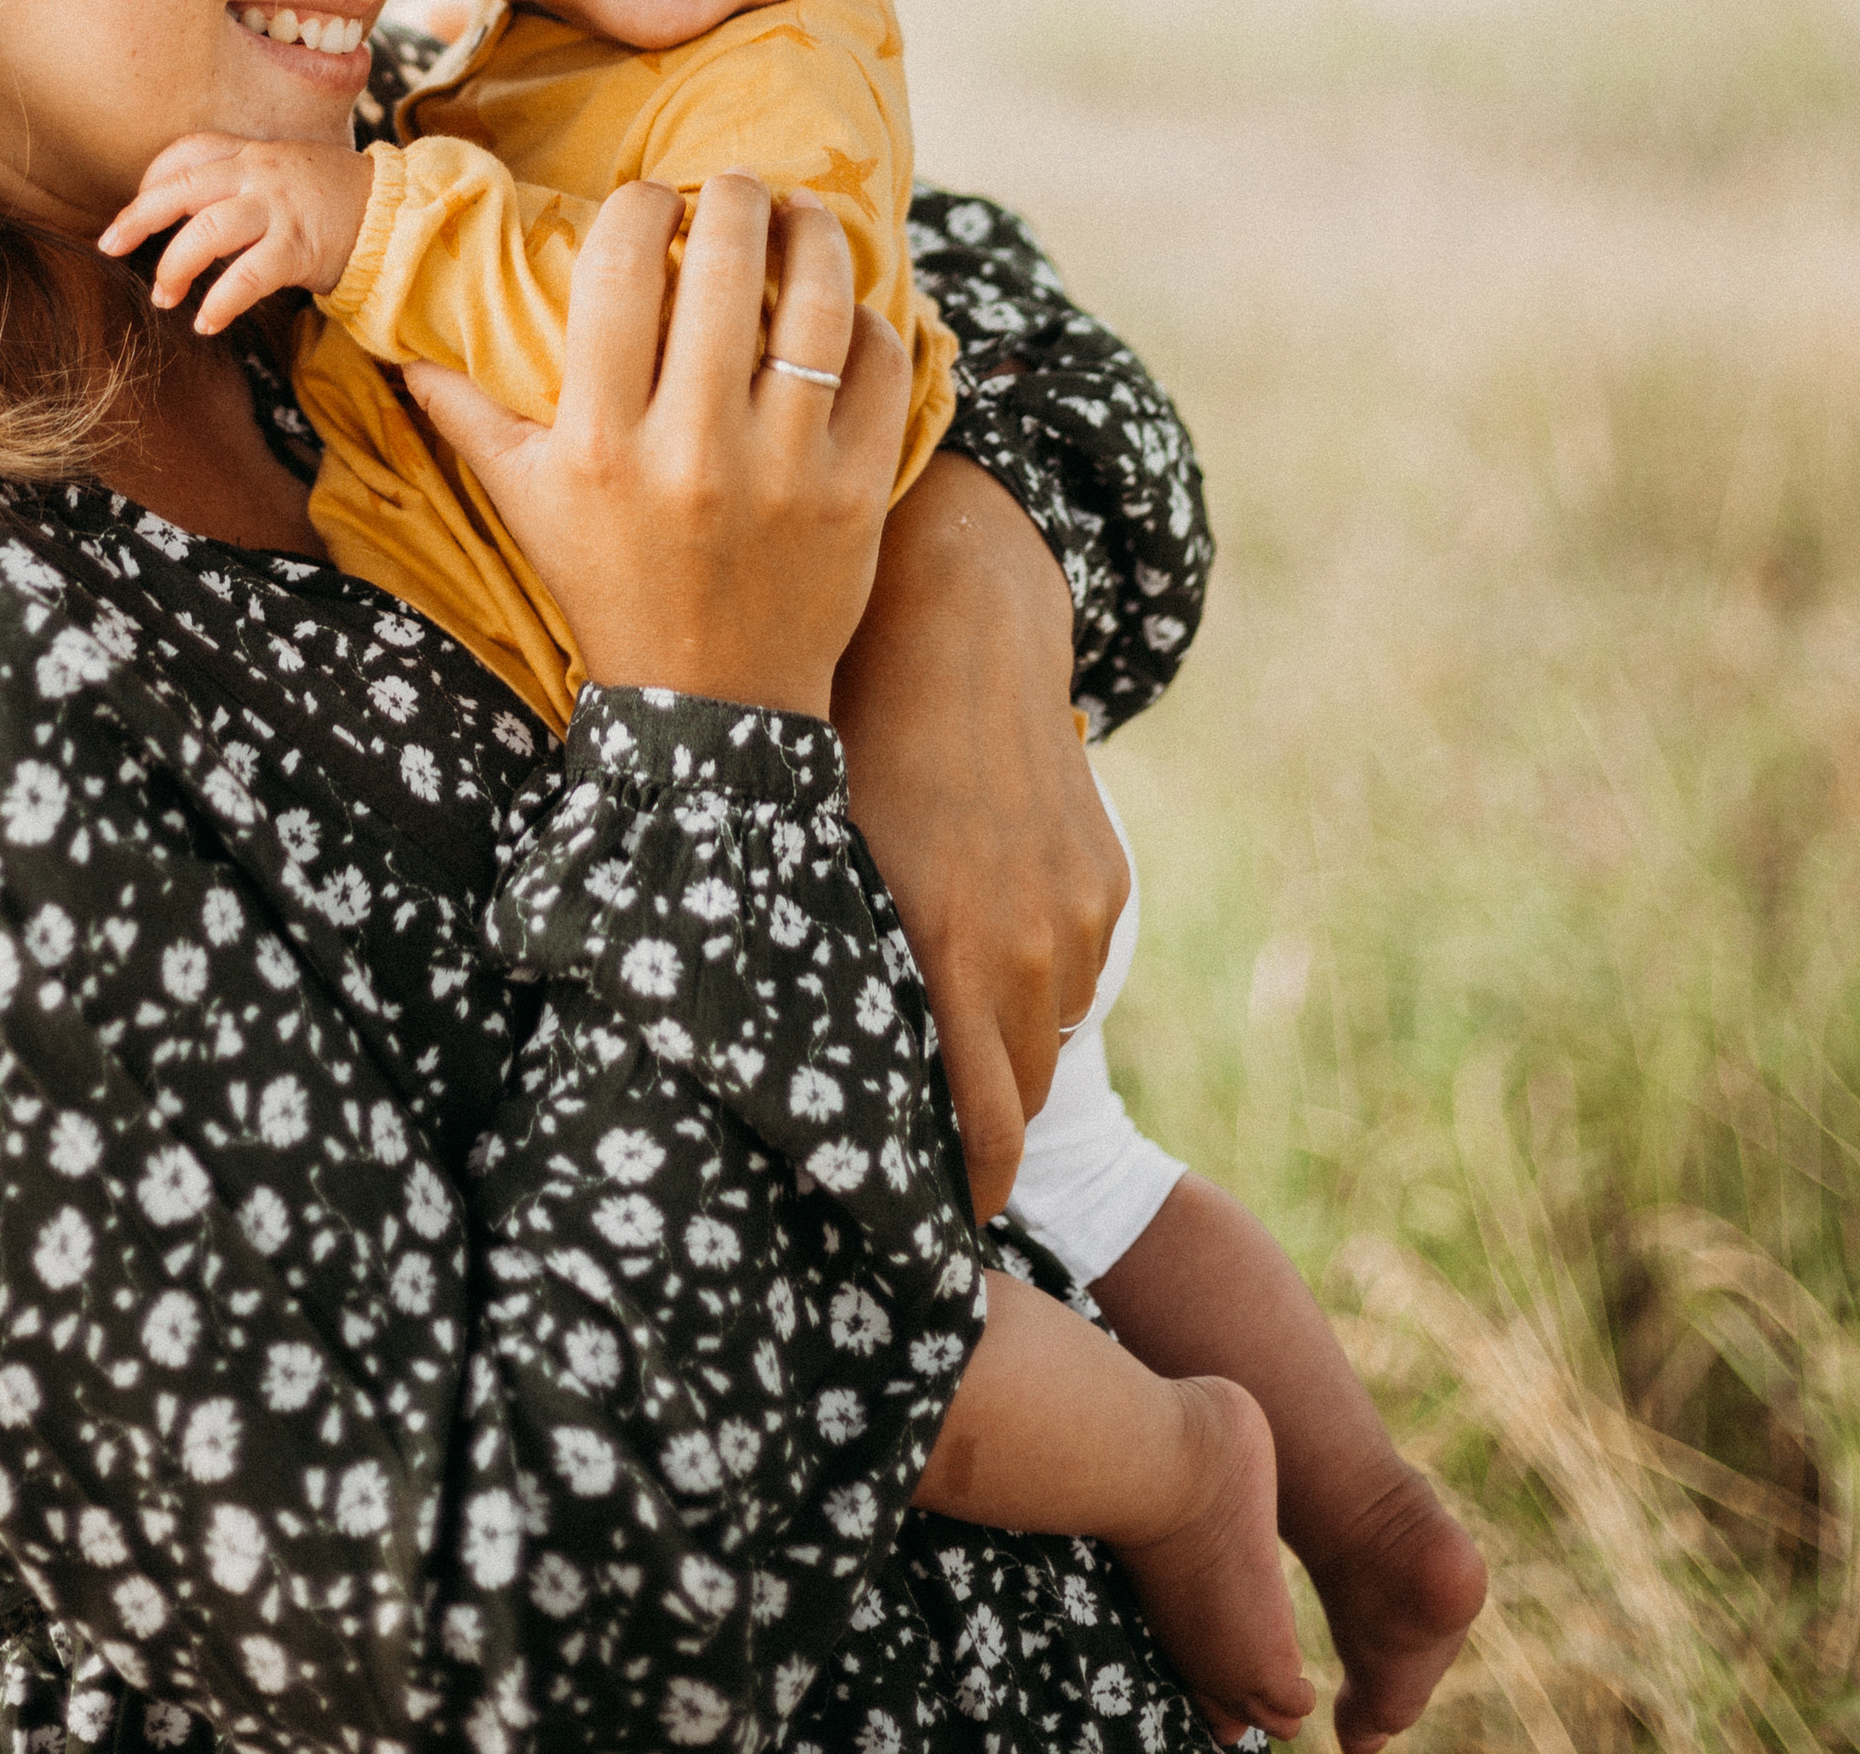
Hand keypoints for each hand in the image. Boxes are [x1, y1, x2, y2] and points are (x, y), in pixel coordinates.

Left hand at [100, 133, 375, 336]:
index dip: (150, 181)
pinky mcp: (299, 246)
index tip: (135, 211)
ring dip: (175, 267)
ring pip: (206, 231)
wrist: (396, 213)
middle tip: (110, 247)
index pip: (185, 152)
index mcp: (251, 153)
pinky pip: (247, 276)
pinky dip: (220, 302)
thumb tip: (186, 213)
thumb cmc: (333, 198)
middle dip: (137, 219)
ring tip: (164, 297)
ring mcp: (279, 208)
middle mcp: (259, 173)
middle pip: (181, 188)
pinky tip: (206, 322)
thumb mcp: (283, 170)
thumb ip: (240, 180)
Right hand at [403, 176, 907, 718]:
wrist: (708, 706)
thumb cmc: (608, 587)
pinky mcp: (857, 493)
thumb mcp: (525, 506)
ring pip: (819, 307)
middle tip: (735, 185)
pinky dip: (869, 323)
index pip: (620, 274)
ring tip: (800, 215)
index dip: (640, 207)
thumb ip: (467, 417)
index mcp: (601, 444)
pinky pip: (880, 371)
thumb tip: (403, 346)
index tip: (649, 198)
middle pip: (728, 267)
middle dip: (735, 196)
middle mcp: (692, 451)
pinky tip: (842, 309)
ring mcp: (784, 471)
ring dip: (815, 237)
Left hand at [833, 452, 1129, 1220]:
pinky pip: (1072, 968)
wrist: (960, 628)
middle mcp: (1022, 948)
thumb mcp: (813, 856)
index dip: (962, 1204)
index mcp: (940, 952)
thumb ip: (818, 970)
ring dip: (1002, 1043)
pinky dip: (1032, 971)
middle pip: (1021, 1104)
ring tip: (942, 1006)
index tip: (928, 1231)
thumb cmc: (851, 739)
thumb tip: (754, 1080)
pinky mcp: (1104, 882)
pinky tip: (982, 920)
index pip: (982, 1140)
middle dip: (980, 1136)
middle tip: (924, 1147)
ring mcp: (1075, 916)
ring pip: (1045, 1033)